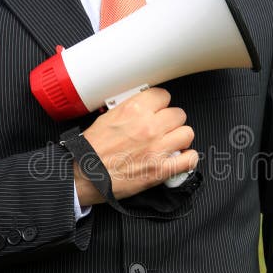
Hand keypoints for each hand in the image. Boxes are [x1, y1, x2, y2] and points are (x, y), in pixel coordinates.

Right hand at [73, 87, 197, 205]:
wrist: (82, 175)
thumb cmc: (89, 151)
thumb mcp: (106, 119)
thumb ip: (129, 111)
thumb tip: (142, 108)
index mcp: (134, 110)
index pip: (163, 96)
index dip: (161, 105)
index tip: (157, 112)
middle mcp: (148, 126)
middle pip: (178, 114)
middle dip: (171, 122)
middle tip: (163, 130)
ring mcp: (157, 148)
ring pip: (187, 133)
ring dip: (180, 139)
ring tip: (170, 144)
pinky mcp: (160, 169)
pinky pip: (189, 159)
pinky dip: (187, 159)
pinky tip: (178, 159)